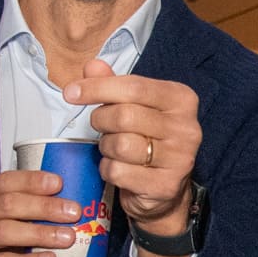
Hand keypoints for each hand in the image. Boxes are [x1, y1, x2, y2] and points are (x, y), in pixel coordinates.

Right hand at [0, 168, 82, 256]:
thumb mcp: (8, 221)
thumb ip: (30, 207)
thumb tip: (68, 201)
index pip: (5, 183)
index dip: (32, 181)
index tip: (58, 183)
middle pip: (8, 205)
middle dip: (44, 207)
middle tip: (73, 212)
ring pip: (6, 232)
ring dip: (40, 233)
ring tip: (67, 237)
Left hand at [70, 60, 199, 229]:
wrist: (165, 189)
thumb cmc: (147, 140)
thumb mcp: (134, 106)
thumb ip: (114, 84)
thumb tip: (91, 67)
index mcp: (181, 99)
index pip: (134, 86)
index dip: (98, 88)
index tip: (71, 92)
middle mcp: (186, 128)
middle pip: (124, 115)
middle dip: (101, 120)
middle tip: (101, 126)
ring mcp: (180, 159)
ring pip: (120, 145)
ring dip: (106, 147)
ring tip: (112, 148)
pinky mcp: (165, 186)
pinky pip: (119, 172)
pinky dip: (108, 169)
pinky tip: (118, 168)